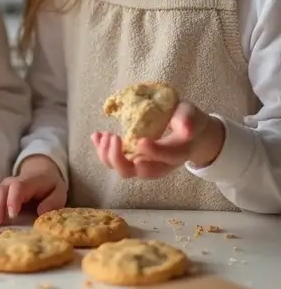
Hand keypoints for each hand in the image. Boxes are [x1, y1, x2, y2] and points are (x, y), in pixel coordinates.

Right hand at [0, 155, 66, 224]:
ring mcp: (1, 187)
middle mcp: (11, 182)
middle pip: (1, 190)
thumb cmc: (49, 186)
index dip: (13, 199)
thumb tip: (41, 212)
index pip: (18, 187)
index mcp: (28, 181)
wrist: (40, 173)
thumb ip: (53, 202)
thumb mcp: (59, 192)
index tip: (13, 215)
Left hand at [92, 102, 224, 179]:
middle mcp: (159, 165)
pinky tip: (96, 136)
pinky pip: (116, 162)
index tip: (140, 141)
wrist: (190, 137)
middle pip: (138, 172)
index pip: (165, 157)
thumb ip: (188, 120)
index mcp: (176, 154)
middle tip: (114, 137)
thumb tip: (186, 128)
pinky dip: (103, 152)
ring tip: (103, 135)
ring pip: (123, 170)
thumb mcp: (191, 116)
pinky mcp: (134, 160)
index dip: (153, 152)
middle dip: (121, 159)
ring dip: (108, 156)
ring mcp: (144, 164)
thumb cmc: (190, 123)